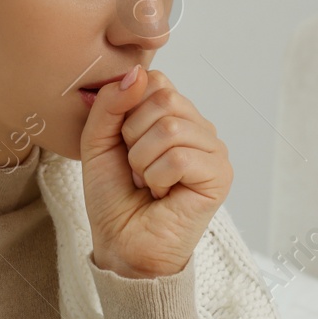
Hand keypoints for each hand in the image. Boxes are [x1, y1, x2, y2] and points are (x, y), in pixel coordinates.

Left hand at [80, 65, 231, 278]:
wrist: (121, 244)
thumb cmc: (113, 196)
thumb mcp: (97, 141)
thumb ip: (110, 104)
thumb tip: (136, 73)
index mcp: (174, 115)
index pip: (155, 81)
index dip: (126, 112)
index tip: (124, 146)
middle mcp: (199, 127)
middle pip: (164, 99)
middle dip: (133, 138)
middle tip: (137, 168)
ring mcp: (213, 150)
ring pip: (170, 128)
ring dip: (143, 162)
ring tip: (148, 183)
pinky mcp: (220, 175)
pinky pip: (180, 157)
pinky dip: (158, 178)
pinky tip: (163, 195)